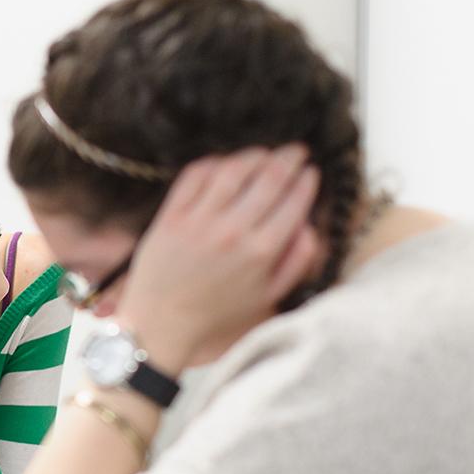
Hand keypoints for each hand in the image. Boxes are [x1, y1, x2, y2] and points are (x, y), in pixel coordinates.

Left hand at [115, 145, 320, 375]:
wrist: (162, 322)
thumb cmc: (217, 312)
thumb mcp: (267, 296)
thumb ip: (296, 261)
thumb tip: (311, 226)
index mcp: (261, 252)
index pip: (294, 201)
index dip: (307, 181)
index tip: (312, 171)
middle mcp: (233, 231)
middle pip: (270, 177)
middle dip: (290, 158)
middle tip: (298, 151)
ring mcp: (200, 220)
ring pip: (234, 168)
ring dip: (256, 154)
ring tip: (266, 153)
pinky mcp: (172, 214)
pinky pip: (196, 174)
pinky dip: (216, 162)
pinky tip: (226, 163)